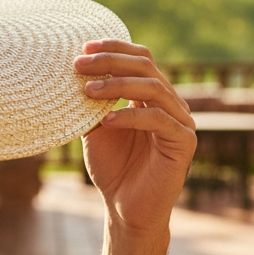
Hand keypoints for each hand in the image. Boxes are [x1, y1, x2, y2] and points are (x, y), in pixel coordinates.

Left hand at [74, 40, 196, 232]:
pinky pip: (159, 120)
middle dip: (110, 62)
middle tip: (78, 64)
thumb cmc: (111, 166)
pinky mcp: (183, 142)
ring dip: (116, 86)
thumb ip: (90, 102)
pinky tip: (106, 121)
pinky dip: (130, 116)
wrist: (124, 206)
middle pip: (145, 67)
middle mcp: (169, 103)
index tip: (83, 48)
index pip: (140, 58)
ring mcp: (180, 121)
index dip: (114, 48)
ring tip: (86, 91)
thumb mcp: (94, 128)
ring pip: (153, 88)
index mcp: (150, 95)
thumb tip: (71, 73)